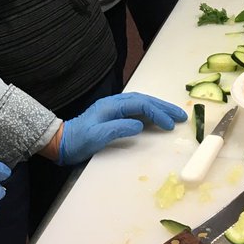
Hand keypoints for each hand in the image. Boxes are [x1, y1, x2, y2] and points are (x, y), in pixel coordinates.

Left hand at [58, 93, 187, 165]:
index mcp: (111, 106)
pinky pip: (136, 110)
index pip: (140, 105)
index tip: (170, 124)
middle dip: (163, 107)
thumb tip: (139, 124)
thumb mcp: (97, 137)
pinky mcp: (113, 116)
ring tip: (174, 115)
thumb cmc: (78, 141)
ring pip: (141, 104)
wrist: (62, 142)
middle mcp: (114, 104)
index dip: (157, 113)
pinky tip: (157, 119)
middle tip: (181, 115)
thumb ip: (118, 128)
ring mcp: (113, 109)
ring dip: (158, 108)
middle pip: (143, 100)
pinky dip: (149, 113)